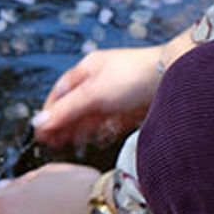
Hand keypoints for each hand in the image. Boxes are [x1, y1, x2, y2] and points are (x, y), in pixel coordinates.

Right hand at [32, 41, 175, 149]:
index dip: (50, 112)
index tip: (41, 132)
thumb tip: (39, 123)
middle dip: (64, 124)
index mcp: (88, 69)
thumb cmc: (132, 77)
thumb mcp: (93, 94)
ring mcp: (115, 95)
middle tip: (53, 144)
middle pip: (75, 106)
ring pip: (91, 116)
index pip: (61, 92)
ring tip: (73, 144)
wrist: (174, 77)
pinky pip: (109, 122)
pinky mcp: (130, 108)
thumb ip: (66, 110)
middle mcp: (100, 81)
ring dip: (81, 130)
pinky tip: (98, 138)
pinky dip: (101, 130)